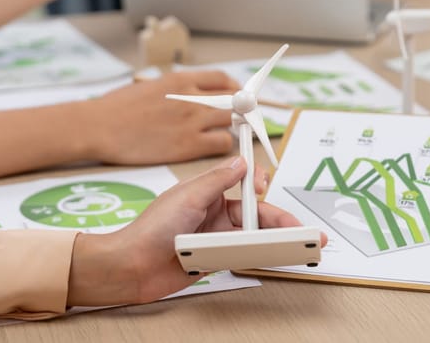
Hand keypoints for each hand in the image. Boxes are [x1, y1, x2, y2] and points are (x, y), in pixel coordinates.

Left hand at [66, 156, 326, 305]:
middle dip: (279, 219)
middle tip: (299, 228)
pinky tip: (276, 256)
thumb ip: (217, 180)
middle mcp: (214, 212)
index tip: (264, 184)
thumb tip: (241, 161)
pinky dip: (261, 255)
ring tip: (297, 244)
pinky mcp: (216, 257)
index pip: (242, 181)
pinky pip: (244, 254)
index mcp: (207, 191)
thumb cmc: (149, 230)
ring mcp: (216, 236)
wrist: (131, 267)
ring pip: (254, 234)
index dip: (257, 182)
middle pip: (256, 213)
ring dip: (275, 238)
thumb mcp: (186, 197)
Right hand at [82, 71, 240, 164]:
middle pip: (233, 100)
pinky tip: (211, 147)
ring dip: (231, 127)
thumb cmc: (116, 107)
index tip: (235, 95)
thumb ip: (174, 88)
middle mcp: (190, 98)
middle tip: (236, 117)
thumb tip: (190, 92)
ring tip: (221, 132)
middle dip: (238, 108)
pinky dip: (222, 145)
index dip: (234, 88)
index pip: (222, 78)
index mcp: (180, 80)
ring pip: (231, 122)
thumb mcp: (149, 85)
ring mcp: (191, 121)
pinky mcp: (188, 145)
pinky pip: (221, 143)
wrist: (99, 127)